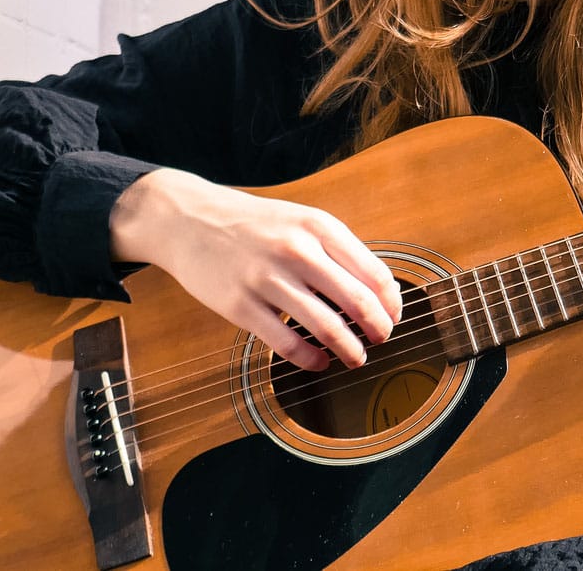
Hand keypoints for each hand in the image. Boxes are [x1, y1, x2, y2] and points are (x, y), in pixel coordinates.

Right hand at [109, 168, 402, 370]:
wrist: (188, 220)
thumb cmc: (253, 225)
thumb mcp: (301, 221)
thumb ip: (338, 251)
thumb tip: (381, 292)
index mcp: (318, 227)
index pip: (374, 273)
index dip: (391, 303)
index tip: (394, 317)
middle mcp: (297, 251)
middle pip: (357, 302)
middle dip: (378, 329)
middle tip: (382, 341)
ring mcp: (267, 279)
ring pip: (326, 328)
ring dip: (350, 350)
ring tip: (356, 358)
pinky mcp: (241, 306)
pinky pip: (287, 344)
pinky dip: (311, 359)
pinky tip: (319, 361)